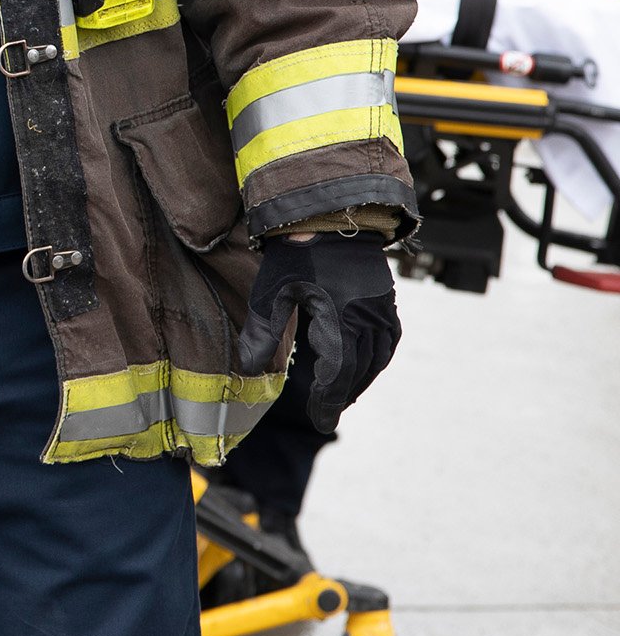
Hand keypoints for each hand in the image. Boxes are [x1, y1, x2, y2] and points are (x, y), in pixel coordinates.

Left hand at [238, 234, 398, 434]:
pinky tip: (363, 366)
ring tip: (341, 397)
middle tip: (326, 415)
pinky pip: (389, 338)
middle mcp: (367, 316)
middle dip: (342, 395)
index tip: (320, 421)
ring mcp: (381, 307)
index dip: (328, 400)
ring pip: (378, 356)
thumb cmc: (295, 252)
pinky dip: (377, 358)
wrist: (328, 214)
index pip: (338, 371)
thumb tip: (247, 368)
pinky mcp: (385, 298)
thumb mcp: (271, 290)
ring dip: (361, 380)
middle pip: (359, 369)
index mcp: (339, 317)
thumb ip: (261, 331)